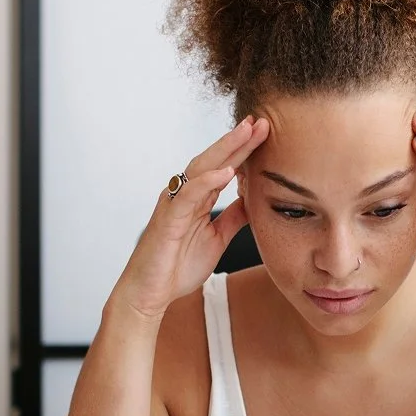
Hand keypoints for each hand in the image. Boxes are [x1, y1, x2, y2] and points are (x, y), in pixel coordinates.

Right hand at [110, 116, 269, 322]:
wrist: (151, 294)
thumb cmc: (177, 267)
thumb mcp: (217, 239)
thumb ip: (233, 218)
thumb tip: (252, 199)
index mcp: (197, 199)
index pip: (224, 167)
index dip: (244, 149)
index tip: (264, 131)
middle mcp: (184, 195)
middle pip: (214, 159)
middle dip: (237, 140)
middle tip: (260, 121)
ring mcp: (175, 204)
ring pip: (201, 168)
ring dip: (225, 150)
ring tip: (246, 133)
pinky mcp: (168, 219)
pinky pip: (188, 195)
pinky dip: (207, 181)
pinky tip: (226, 171)